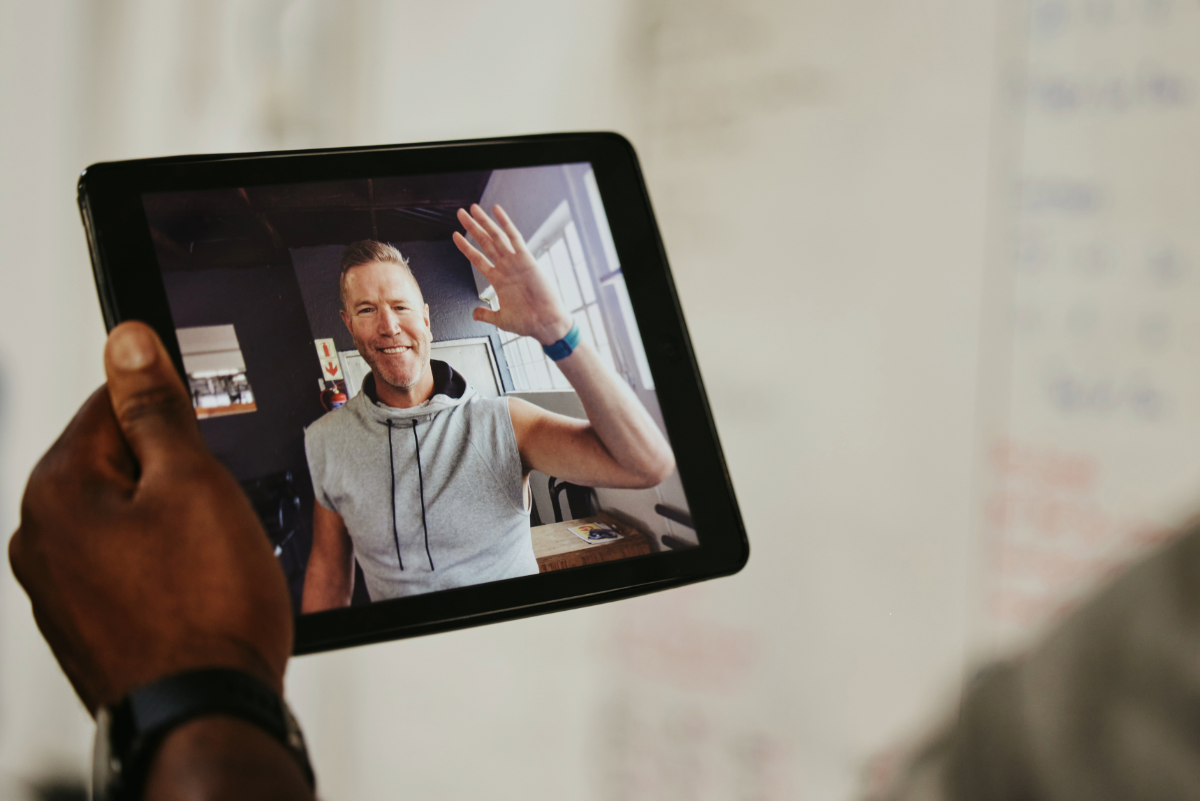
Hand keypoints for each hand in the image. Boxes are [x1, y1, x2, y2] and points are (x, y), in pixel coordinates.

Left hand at [8, 322, 292, 712]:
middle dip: (172, 475)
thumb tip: (129, 344)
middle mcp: (41, 539)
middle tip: (215, 506)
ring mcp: (59, 589)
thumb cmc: (204, 613)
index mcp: (57, 492)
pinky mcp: (86, 625)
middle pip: (117, 464)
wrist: (206, 712)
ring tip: (211, 556)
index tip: (203, 426)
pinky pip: (127, 568)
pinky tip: (198, 589)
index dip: (170, 411)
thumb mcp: (194, 483)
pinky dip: (164, 568)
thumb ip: (156, 409)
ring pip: (126, 519)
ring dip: (171, 523)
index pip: (109, 405)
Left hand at [453, 203, 573, 345]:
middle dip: (472, 227)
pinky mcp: (527, 259)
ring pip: (496, 237)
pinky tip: (497, 210)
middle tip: (461, 213)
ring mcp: (515, 262)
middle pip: (485, 242)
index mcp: (498, 280)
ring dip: (484, 222)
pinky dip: (505, 223)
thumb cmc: (526, 322)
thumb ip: (486, 314)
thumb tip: (474, 314)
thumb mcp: (500, 319)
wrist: (545, 323)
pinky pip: (514, 237)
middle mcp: (505, 267)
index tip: (454, 235)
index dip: (465, 247)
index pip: (477, 258)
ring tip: (472, 209)